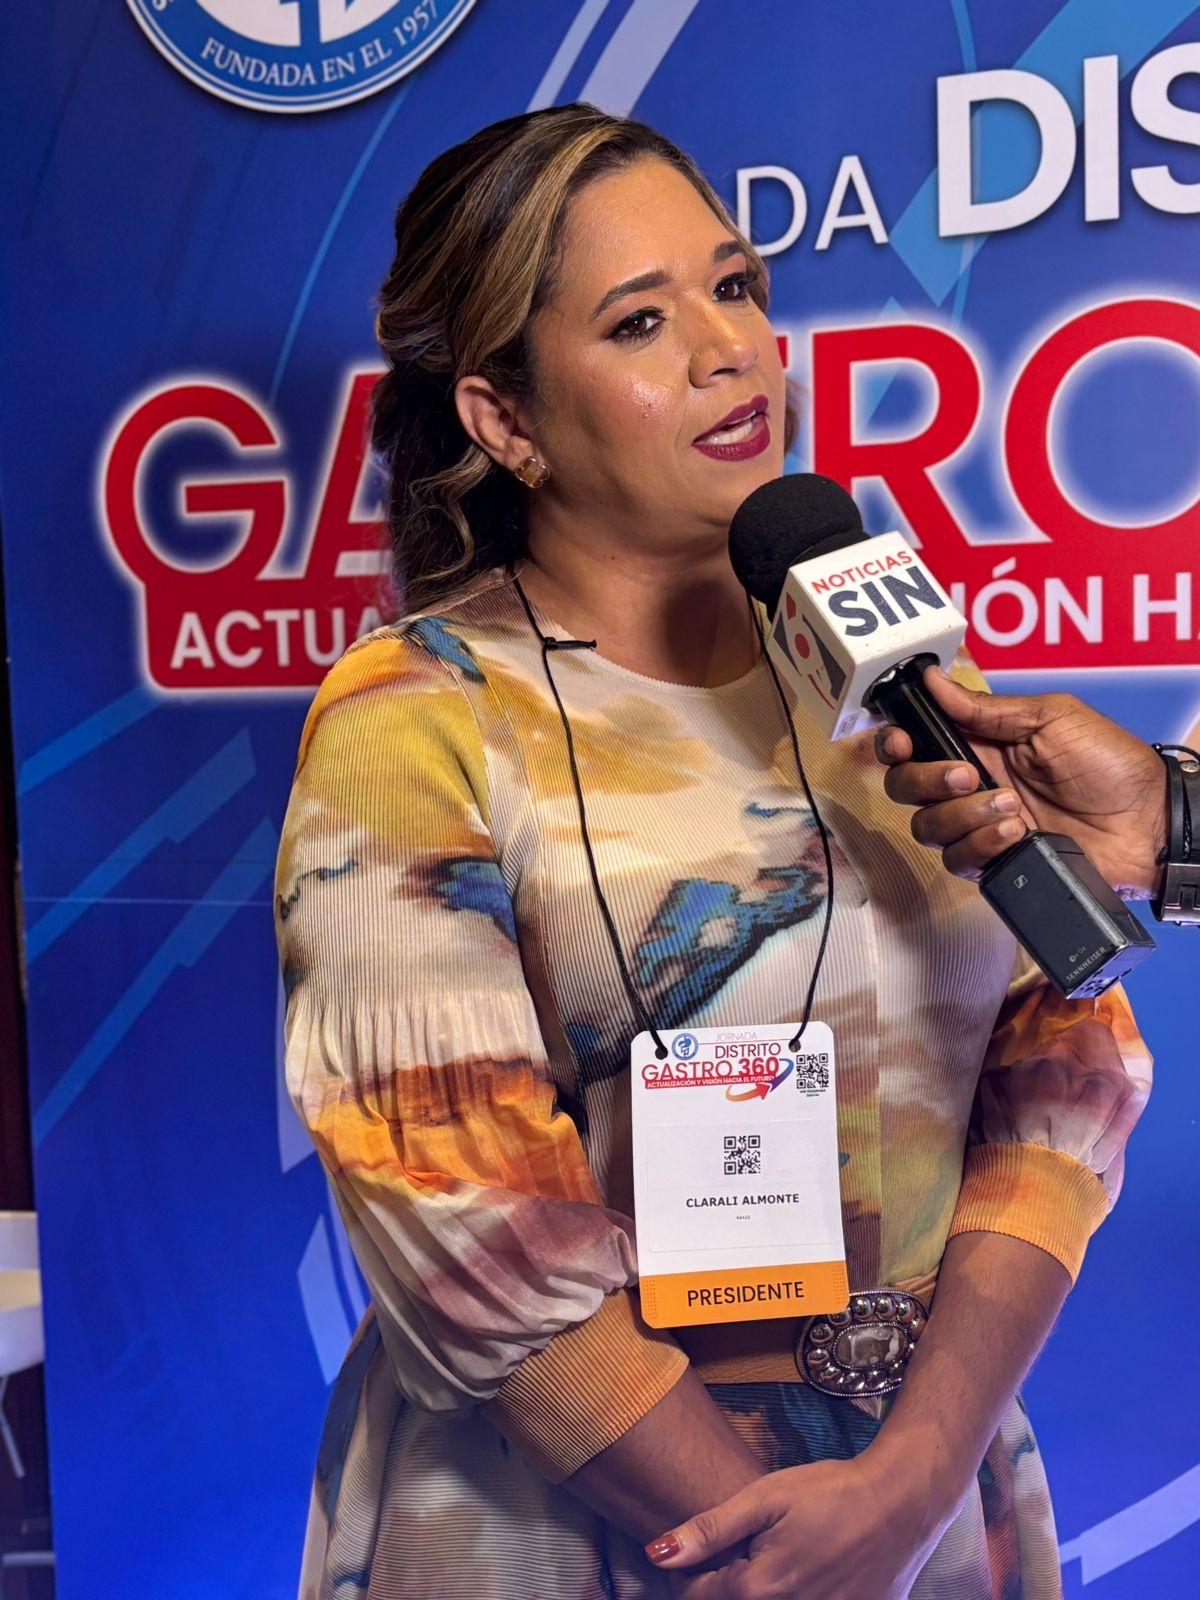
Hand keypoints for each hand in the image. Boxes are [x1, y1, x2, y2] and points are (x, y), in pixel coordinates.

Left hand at [646, 1454, 944, 1598]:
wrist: (902, 1504)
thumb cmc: (831, 1492)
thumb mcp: (765, 1498)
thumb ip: (709, 1530)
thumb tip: (658, 1552)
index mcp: (759, 1588)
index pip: (696, 1597)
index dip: (685, 1574)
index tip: (692, 1553)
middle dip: (718, 1587)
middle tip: (730, 1558)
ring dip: (753, 1592)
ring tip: (765, 1562)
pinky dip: (788, 1596)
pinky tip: (801, 1573)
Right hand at [875, 667, 1165, 893]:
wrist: (1149, 823)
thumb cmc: (1113, 764)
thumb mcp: (1053, 718)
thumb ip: (988, 708)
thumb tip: (935, 680)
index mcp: (982, 743)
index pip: (915, 742)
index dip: (894, 742)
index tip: (901, 742)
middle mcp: (973, 784)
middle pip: (906, 787)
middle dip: (927, 780)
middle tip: (969, 777)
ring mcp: (981, 825)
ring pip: (928, 827)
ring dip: (963, 815)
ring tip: (1012, 808)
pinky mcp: (996, 861)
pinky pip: (958, 861)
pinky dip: (982, 845)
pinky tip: (1018, 833)